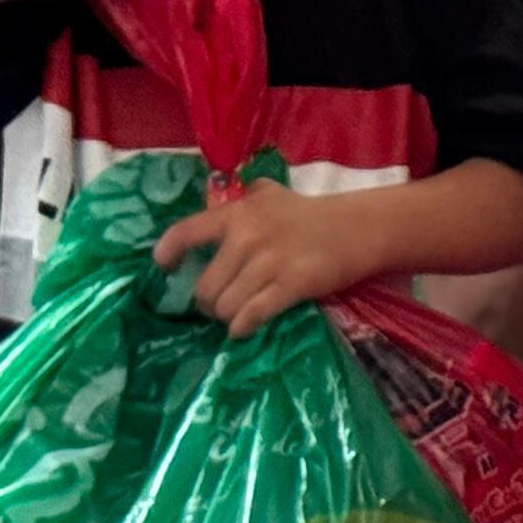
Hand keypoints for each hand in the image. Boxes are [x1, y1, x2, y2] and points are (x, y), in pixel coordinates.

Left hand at [156, 181, 378, 334]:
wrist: (356, 229)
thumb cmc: (308, 213)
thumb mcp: (268, 194)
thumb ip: (238, 200)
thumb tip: (209, 207)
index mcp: (236, 214)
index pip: (184, 233)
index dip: (167, 255)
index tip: (167, 268)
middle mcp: (246, 237)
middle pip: (204, 288)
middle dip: (208, 302)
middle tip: (219, 302)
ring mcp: (268, 263)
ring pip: (224, 307)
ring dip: (227, 316)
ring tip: (236, 313)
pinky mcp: (290, 286)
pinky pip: (250, 316)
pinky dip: (242, 327)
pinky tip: (245, 326)